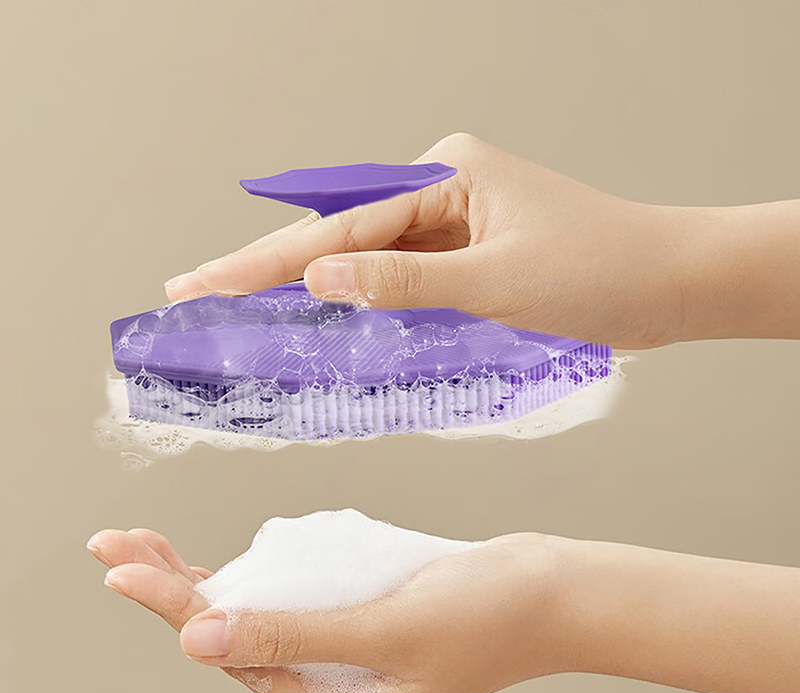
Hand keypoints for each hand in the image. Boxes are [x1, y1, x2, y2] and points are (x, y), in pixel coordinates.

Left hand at [86, 527, 569, 692]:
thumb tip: (199, 640)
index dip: (175, 607)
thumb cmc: (487, 618)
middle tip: (118, 542)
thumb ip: (293, 635)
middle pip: (235, 634)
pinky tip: (224, 556)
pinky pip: (295, 595)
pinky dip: (259, 572)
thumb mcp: (387, 630)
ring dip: (209, 576)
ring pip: (259, 612)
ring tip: (149, 546)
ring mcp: (348, 647)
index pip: (235, 654)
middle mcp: (335, 685)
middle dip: (174, 588)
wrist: (551, 593)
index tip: (122, 567)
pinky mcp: (362, 611)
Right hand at [165, 134, 799, 347]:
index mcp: (445, 176)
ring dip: (309, 291)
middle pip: (341, 237)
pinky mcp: (466, 259)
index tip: (204, 283)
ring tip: (240, 310)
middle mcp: (442, 193)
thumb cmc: (600, 273)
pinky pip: (398, 281)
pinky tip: (321, 322)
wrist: (669, 284)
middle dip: (269, 268)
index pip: (340, 229)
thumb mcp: (496, 283)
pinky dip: (361, 305)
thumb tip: (320, 283)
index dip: (268, 262)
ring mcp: (452, 226)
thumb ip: (404, 284)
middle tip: (197, 291)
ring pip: (364, 262)